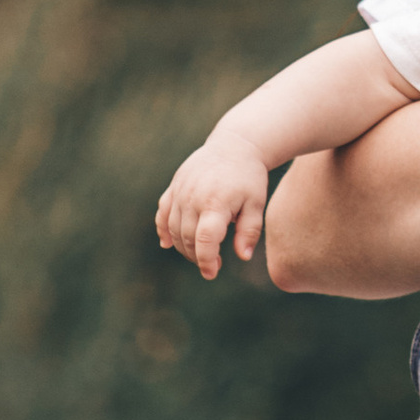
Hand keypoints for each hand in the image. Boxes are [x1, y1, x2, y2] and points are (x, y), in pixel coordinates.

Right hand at [156, 131, 268, 277]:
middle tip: (214, 264)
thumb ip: (249, 231)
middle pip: (188, 238)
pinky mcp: (173, 188)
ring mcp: (180, 192)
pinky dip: (163, 230)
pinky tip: (168, 243)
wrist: (234, 145)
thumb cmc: (248, 177)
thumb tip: (243, 256)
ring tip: (201, 253)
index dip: (206, 261)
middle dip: (197, 257)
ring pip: (173, 230)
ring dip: (184, 247)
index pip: (205, 240)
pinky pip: (162, 214)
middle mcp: (193, 198)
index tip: (212, 273)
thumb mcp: (256, 203)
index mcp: (216, 203)